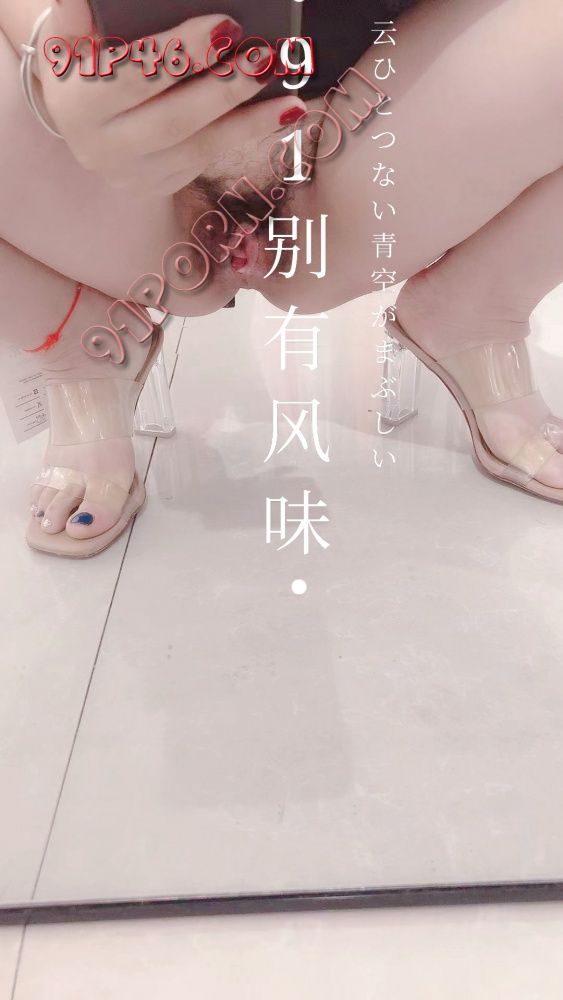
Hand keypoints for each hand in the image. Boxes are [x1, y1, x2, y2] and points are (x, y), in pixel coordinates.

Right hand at [37, 0, 305, 195]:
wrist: (81, 118)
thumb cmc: (83, 63)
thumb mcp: (69, 38)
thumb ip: (74, 16)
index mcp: (76, 106)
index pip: (134, 77)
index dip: (181, 53)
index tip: (227, 27)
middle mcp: (101, 150)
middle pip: (173, 120)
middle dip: (224, 90)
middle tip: (265, 59)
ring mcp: (132, 176)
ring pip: (199, 149)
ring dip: (249, 123)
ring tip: (290, 99)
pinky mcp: (158, 187)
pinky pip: (208, 162)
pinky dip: (246, 137)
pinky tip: (279, 117)